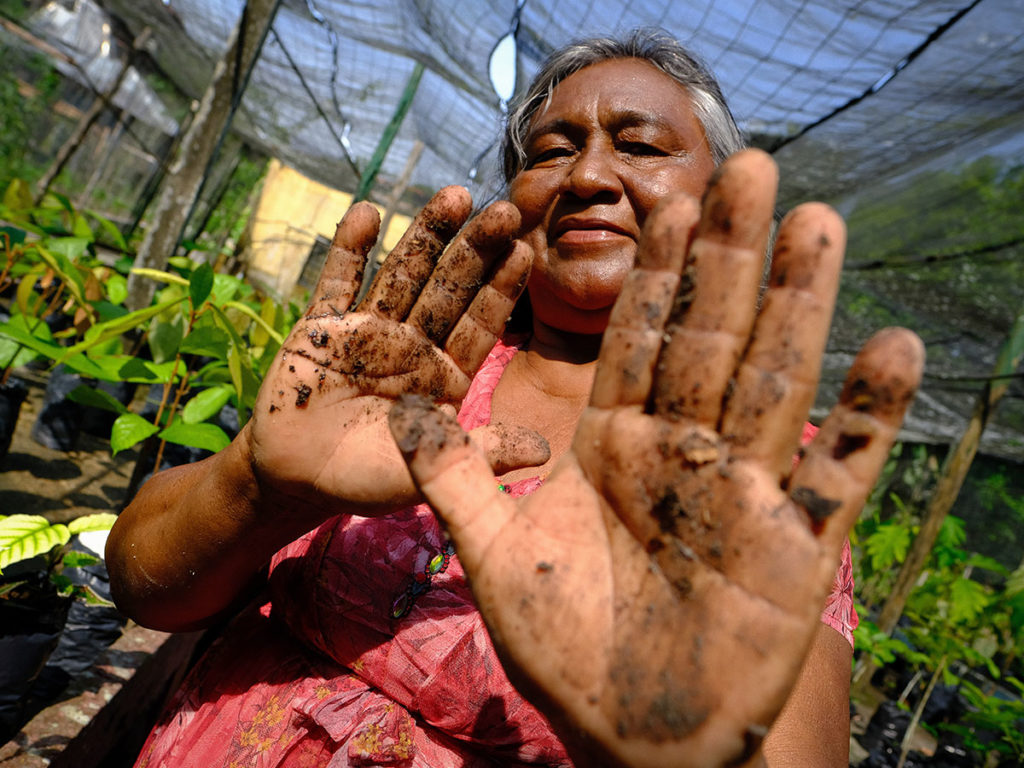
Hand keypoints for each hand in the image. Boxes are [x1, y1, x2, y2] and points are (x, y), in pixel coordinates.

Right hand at [248, 186, 548, 517]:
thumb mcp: (429, 469)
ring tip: (453, 194)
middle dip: (475, 250)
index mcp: (444, 375)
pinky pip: (336, 284)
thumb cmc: (366, 480)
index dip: (502, 288)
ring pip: (401, 274)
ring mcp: (367, 331)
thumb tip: (546, 450)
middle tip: (505, 209)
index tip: (526, 249)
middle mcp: (413, 344)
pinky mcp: (320, 328)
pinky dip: (348, 251)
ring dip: (425, 235)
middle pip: (449, 288)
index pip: (480, 323)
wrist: (294, 480)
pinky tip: (366, 212)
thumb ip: (482, 453)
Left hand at [388, 151, 923, 766]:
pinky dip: (868, 418)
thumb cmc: (562, 648)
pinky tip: (895, 350)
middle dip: (730, 257)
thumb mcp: (491, 554)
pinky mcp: (796, 544)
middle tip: (752, 169)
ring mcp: (744, 490)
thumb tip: (397, 406)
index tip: (664, 201)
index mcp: (613, 444)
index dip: (653, 273)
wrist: (629, 731)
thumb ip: (452, 476)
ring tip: (820, 224)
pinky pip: (838, 473)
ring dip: (800, 305)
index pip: (637, 340)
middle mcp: (683, 451)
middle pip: (712, 338)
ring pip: (776, 381)